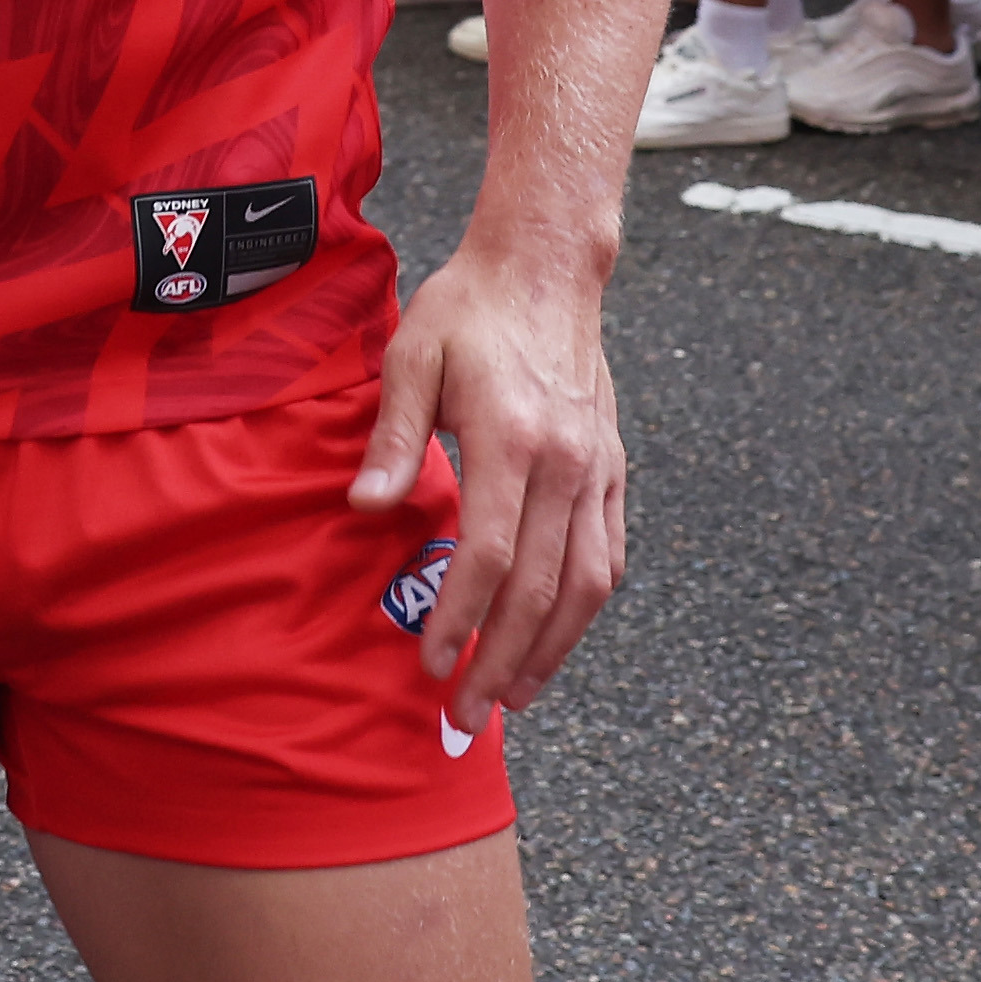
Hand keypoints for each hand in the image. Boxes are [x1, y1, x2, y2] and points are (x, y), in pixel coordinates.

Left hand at [347, 229, 628, 737]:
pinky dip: (585, 610)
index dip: (461, 618)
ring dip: (550, 652)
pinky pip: (609, 556)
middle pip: (541, 588)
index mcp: (511, 437)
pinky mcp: (615, 470)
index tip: (432, 664)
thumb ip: (393, 436)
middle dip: (502, 661)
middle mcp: (566, 462)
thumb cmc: (468, 311)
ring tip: (514, 697)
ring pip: (587, 586)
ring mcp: (598, 470)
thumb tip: (365, 506)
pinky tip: (556, 641)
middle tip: (465, 714)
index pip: (490, 553)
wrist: (544, 268)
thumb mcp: (411, 355)